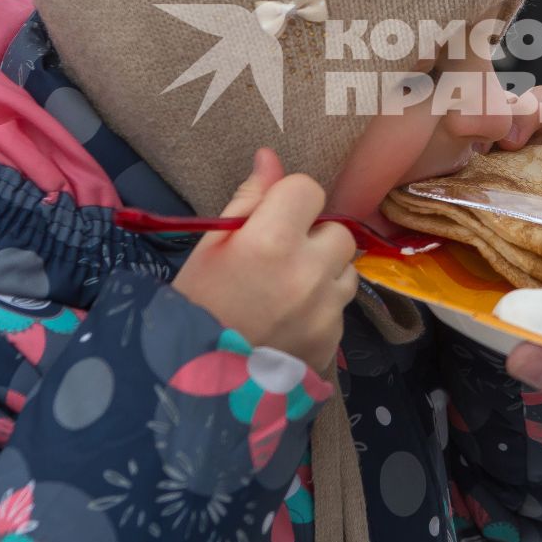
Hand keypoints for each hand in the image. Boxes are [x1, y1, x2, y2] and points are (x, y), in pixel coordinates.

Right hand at [171, 149, 360, 371]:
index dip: (289, 201)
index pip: (308, 189)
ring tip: (285, 292)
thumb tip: (271, 157)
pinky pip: (340, 307)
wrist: (196, 384)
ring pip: (346, 269)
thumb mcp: (210, 247)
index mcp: (272, 241)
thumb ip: (248, 199)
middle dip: (313, 238)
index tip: (270, 221)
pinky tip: (290, 321)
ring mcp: (326, 310)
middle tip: (278, 260)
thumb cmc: (194, 305)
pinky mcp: (335, 340)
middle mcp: (309, 272)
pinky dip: (322, 308)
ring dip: (324, 272)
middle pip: (337, 230)